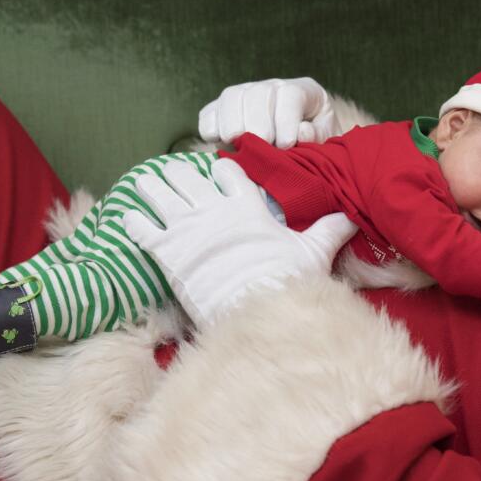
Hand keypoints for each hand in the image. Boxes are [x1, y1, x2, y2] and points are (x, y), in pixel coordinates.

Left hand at [122, 159, 356, 327]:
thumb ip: (328, 230)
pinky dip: (133, 221)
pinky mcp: (165, 251)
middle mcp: (213, 208)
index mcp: (246, 205)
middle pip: (187, 175)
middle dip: (179, 173)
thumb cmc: (286, 282)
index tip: (216, 169)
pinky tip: (129, 218)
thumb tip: (352, 216)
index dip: (221, 168)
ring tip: (145, 183)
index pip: (228, 171)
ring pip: (157, 191)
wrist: (256, 311)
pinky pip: (139, 226)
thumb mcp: (313, 253)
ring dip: (150, 187)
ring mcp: (186, 227)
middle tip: (174, 174)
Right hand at [198, 77, 338, 147]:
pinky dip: (210, 127)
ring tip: (240, 146)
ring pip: (231, 97)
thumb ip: (317, 137)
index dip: (285, 119)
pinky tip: (221, 143)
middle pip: (257, 93)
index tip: (286, 145)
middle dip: (258, 124)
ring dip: (233, 124)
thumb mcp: (325, 141)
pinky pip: (209, 112)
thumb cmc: (315, 145)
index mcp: (303, 91)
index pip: (289, 94)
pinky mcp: (223, 110)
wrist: (300, 148)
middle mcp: (272, 87)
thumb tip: (300, 132)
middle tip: (262, 147)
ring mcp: (246, 95)